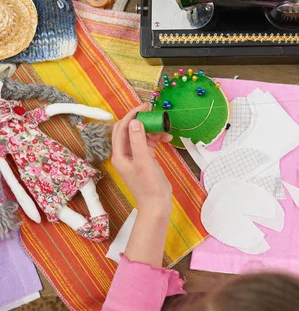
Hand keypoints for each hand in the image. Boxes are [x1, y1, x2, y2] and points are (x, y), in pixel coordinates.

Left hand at [111, 104, 173, 219]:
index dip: (132, 115)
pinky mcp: (145, 159)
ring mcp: (135, 156)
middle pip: (130, 130)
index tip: (145, 106)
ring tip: (164, 129)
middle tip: (154, 113)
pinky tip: (166, 138)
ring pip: (140, 135)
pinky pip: (148, 143)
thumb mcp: (144, 162)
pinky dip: (156, 138)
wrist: (157, 204)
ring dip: (151, 130)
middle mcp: (125, 154)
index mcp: (120, 154)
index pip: (122, 129)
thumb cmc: (149, 186)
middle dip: (141, 120)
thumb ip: (139, 141)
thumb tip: (136, 121)